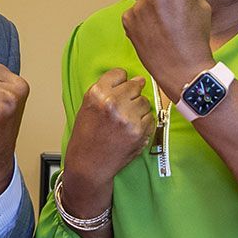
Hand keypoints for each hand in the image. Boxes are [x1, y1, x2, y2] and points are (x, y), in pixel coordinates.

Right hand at [62, 68, 152, 189]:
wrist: (88, 164)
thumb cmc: (87, 136)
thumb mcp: (88, 106)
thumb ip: (109, 89)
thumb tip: (139, 79)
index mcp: (96, 93)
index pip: (119, 73)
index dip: (120, 83)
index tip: (117, 91)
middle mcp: (112, 102)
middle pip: (134, 85)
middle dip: (131, 95)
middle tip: (122, 109)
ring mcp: (127, 117)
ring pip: (144, 101)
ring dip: (138, 109)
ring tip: (125, 121)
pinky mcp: (139, 131)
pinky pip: (150, 117)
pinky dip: (143, 123)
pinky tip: (130, 130)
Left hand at [121, 0, 214, 100]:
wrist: (182, 69)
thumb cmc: (195, 41)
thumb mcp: (204, 8)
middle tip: (173, 17)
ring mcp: (139, 6)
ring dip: (153, 7)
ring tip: (164, 28)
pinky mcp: (128, 19)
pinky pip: (136, 12)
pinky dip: (142, 20)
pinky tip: (153, 33)